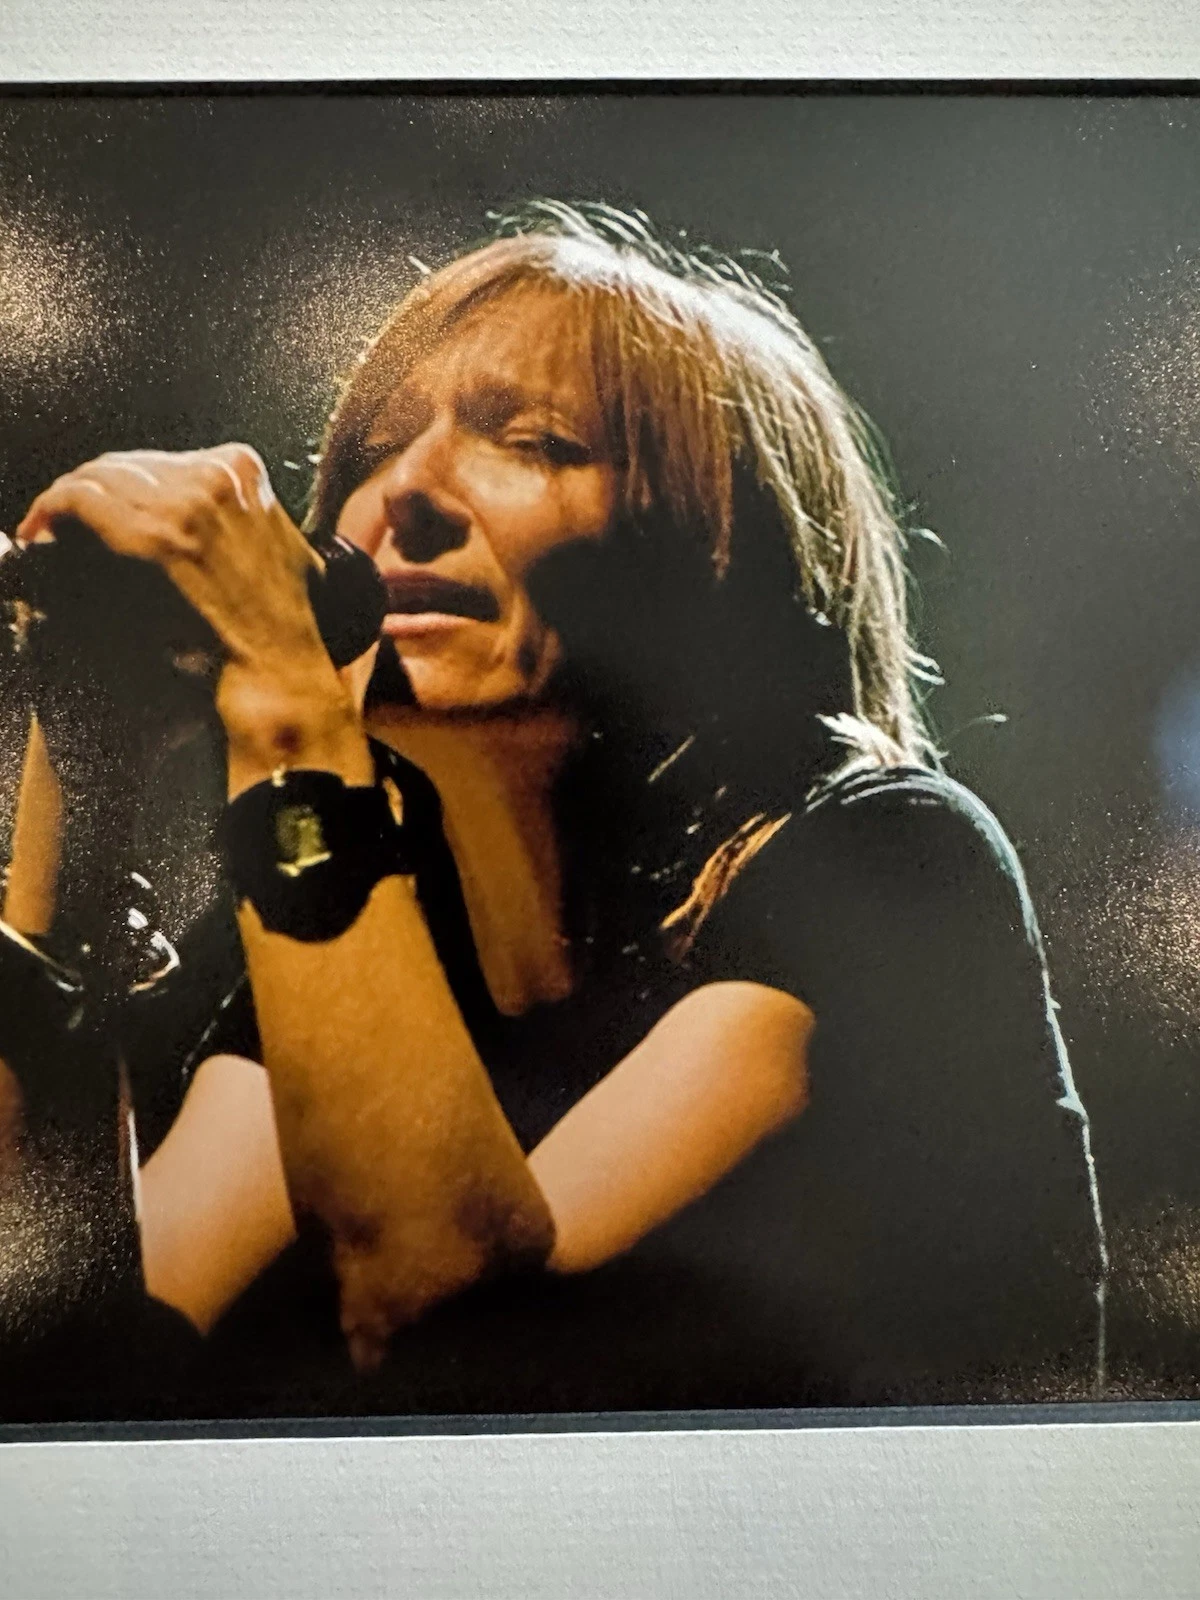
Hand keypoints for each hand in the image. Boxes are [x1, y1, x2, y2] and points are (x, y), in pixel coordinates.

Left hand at [16, 444, 329, 685]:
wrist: (278, 668)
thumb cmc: (277, 627)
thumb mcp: (285, 555)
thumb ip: (254, 524)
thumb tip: (230, 525)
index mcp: (243, 470)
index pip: (163, 460)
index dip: (128, 489)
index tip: (107, 519)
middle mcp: (215, 474)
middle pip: (127, 464)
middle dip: (94, 494)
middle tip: (64, 527)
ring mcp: (185, 503)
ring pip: (96, 477)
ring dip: (64, 504)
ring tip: (46, 533)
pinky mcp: (154, 535)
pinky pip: (79, 500)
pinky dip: (50, 513)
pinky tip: (40, 536)